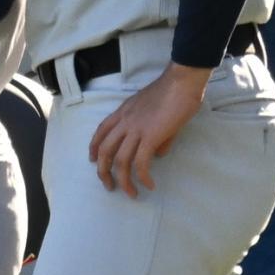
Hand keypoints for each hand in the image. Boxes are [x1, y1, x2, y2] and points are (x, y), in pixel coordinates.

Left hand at [89, 63, 210, 197]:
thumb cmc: (172, 92)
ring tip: (131, 193)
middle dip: (103, 171)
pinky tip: (149, 185)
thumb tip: (158, 154)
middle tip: (108, 185)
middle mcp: (124, 122)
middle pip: (105, 150)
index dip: (94, 147)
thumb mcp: (153, 110)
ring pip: (120, 160)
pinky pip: (141, 162)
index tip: (93, 160)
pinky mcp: (151, 136)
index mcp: (122, 112)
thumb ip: (152, 132)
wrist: (181, 82)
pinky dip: (142, 177)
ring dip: (123, 180)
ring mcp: (136, 129)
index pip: (101, 131)